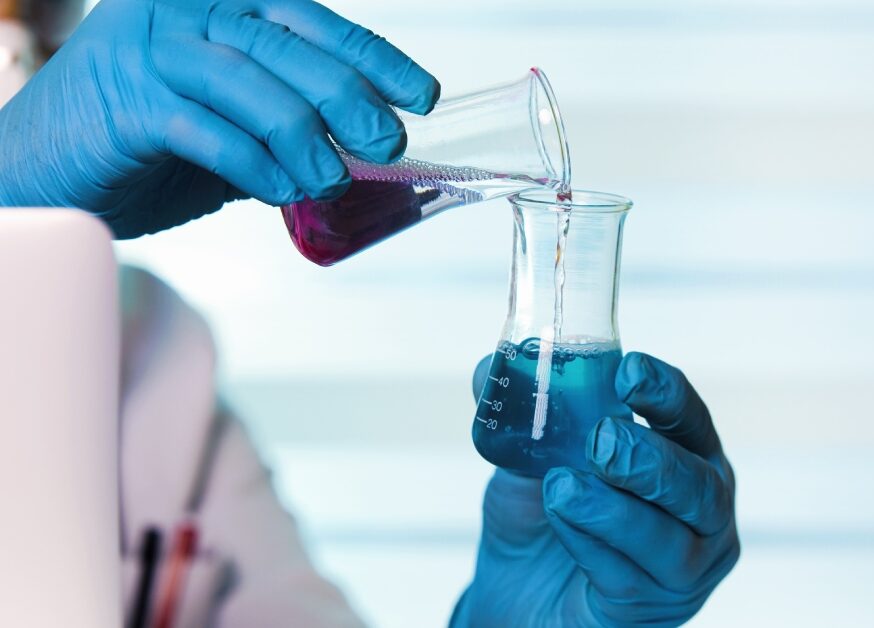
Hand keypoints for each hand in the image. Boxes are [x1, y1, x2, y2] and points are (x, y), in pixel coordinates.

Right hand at [0, 0, 437, 237]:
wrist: (43, 169)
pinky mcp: (127, 103)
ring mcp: (150, 50)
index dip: (371, 56)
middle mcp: (182, 10)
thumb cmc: (143, 141)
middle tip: (387, 142)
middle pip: (286, 45)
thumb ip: (283, 117)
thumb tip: (365, 146)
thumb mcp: (227, 117)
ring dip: (305, 138)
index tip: (421, 95)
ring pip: (251, 85)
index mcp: (215, 3)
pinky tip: (281, 191)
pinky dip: (254, 165)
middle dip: (349, 97)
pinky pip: (208, 132)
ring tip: (332, 180)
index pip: (308, 20)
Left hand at [453, 352, 739, 626]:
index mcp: (687, 460)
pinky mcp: (645, 612)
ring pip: (669, 540)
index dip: (667, 394)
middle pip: (701, 487)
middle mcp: (701, 516)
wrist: (515, 600)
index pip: (693, 420)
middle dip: (650, 458)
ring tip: (561, 487)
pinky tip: (560, 518)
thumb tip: (483, 369)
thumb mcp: (530, 462)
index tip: (627, 372)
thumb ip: (522, 418)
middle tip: (599, 440)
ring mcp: (683, 572)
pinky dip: (589, 543)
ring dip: (613, 509)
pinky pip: (626, 578)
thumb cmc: (543, 523)